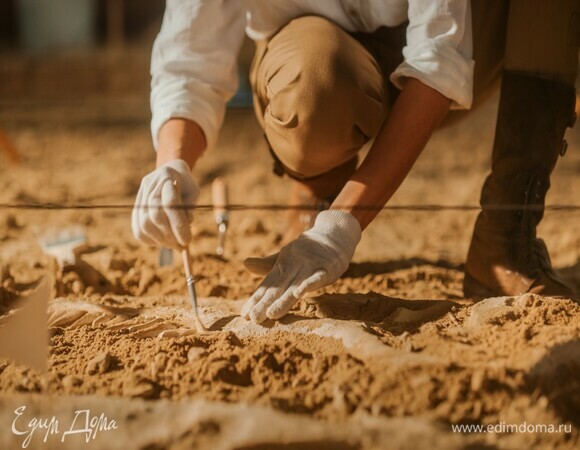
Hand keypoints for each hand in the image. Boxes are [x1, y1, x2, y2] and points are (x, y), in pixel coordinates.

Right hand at [132, 159, 198, 248]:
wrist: (171, 172)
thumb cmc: (186, 185)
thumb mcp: (194, 192)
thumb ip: (189, 210)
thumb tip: (184, 233)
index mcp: (167, 176)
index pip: (170, 204)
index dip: (178, 225)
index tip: (187, 240)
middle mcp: (150, 185)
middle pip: (155, 215)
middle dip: (169, 235)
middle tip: (181, 246)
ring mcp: (140, 196)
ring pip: (144, 224)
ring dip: (160, 240)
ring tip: (173, 245)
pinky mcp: (135, 207)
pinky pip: (138, 229)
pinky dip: (150, 240)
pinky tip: (162, 241)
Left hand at [242, 210, 360, 322]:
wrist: (333, 236)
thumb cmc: (306, 251)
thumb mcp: (285, 258)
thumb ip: (267, 265)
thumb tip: (244, 263)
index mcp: (282, 266)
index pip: (267, 286)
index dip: (257, 300)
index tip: (246, 315)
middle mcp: (293, 266)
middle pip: (278, 288)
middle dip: (265, 304)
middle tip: (254, 318)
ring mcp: (309, 266)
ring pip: (295, 286)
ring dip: (283, 300)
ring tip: (271, 314)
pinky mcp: (326, 268)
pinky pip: (317, 277)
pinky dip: (309, 284)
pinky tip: (299, 293)